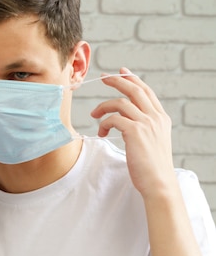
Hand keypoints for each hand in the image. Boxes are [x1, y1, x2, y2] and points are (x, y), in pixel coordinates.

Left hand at [90, 67, 176, 198]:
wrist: (158, 183)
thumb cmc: (151, 167)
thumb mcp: (152, 142)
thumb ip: (143, 128)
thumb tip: (126, 121)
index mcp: (161, 118)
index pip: (146, 92)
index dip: (133, 80)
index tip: (121, 72)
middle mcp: (156, 118)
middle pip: (134, 90)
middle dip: (117, 81)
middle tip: (103, 78)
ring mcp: (146, 124)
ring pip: (121, 103)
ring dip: (103, 106)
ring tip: (94, 115)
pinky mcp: (135, 132)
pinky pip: (113, 119)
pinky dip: (104, 123)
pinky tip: (101, 133)